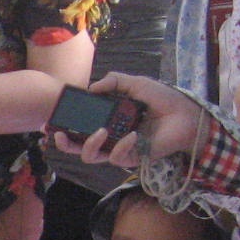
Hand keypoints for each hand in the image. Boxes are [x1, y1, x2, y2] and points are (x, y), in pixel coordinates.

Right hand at [57, 72, 208, 167]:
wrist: (186, 115)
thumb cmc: (163, 100)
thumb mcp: (136, 84)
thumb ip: (114, 81)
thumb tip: (91, 87)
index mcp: (109, 120)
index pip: (81, 128)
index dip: (65, 128)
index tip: (53, 123)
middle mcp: (110, 137)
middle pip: (79, 148)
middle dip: (65, 144)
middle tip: (60, 135)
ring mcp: (119, 149)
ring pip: (91, 157)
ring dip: (89, 144)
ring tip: (100, 131)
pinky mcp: (131, 158)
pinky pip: (116, 157)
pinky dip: (121, 146)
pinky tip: (133, 134)